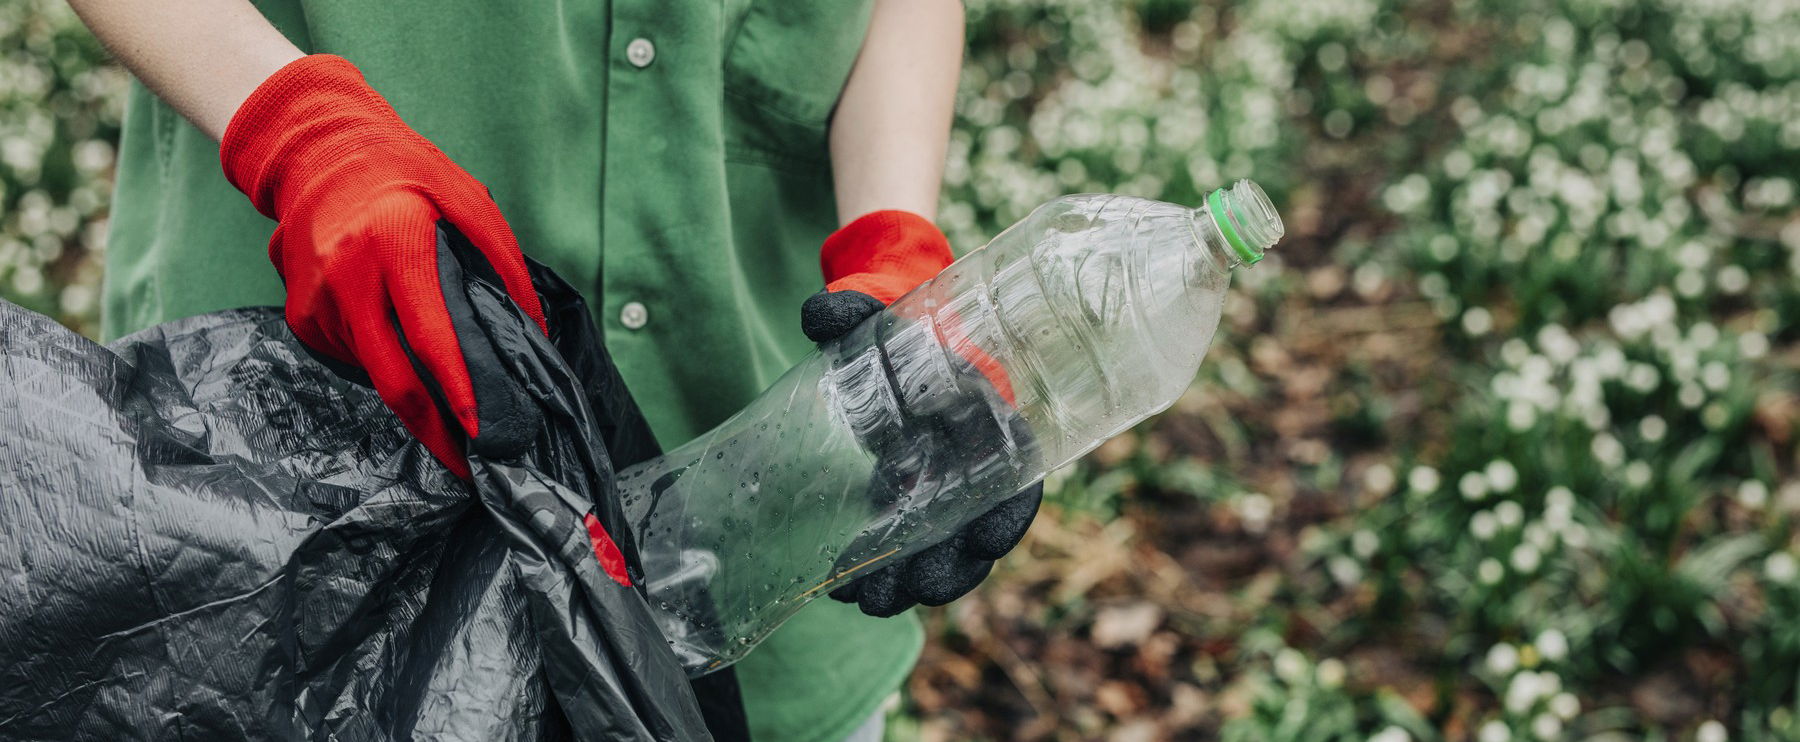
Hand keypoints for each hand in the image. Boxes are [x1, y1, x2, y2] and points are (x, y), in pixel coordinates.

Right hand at [221, 55, 544, 477]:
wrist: (316, 150)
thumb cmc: (407, 173)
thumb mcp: (469, 201)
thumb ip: (503, 266)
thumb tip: (533, 333)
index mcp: (396, 244)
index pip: (432, 337)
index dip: (459, 392)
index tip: (481, 432)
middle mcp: (348, 276)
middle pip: (393, 379)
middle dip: (433, 430)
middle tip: (467, 464)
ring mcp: (317, 299)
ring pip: (373, 372)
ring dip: (411, 396)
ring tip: (449, 411)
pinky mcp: (300, 313)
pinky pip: (350, 357)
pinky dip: (381, 363)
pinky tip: (401, 352)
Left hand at [802, 209, 1043, 616]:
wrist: (884, 329)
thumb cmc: (894, 316)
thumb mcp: (877, 307)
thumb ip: (851, 309)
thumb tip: (818, 311)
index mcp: (985, 406)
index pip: (1017, 465)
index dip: (1010, 507)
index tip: (990, 542)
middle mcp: (974, 452)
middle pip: (980, 523)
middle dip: (954, 566)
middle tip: (916, 592)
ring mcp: (945, 477)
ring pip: (948, 544)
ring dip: (919, 581)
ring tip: (874, 606)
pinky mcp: (912, 493)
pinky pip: (910, 539)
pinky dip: (885, 566)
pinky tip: (848, 592)